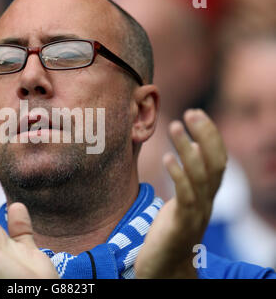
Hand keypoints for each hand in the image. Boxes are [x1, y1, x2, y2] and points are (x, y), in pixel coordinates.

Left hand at [135, 109, 226, 277]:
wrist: (165, 269)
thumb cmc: (169, 232)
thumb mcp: (180, 201)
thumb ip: (187, 179)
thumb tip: (191, 150)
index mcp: (206, 195)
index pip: (217, 160)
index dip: (210, 135)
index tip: (195, 113)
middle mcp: (206, 202)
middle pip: (215, 163)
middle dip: (205, 135)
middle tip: (190, 112)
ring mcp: (196, 214)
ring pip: (200, 176)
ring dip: (189, 148)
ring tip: (175, 125)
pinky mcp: (181, 225)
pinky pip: (185, 197)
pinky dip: (179, 174)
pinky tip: (167, 157)